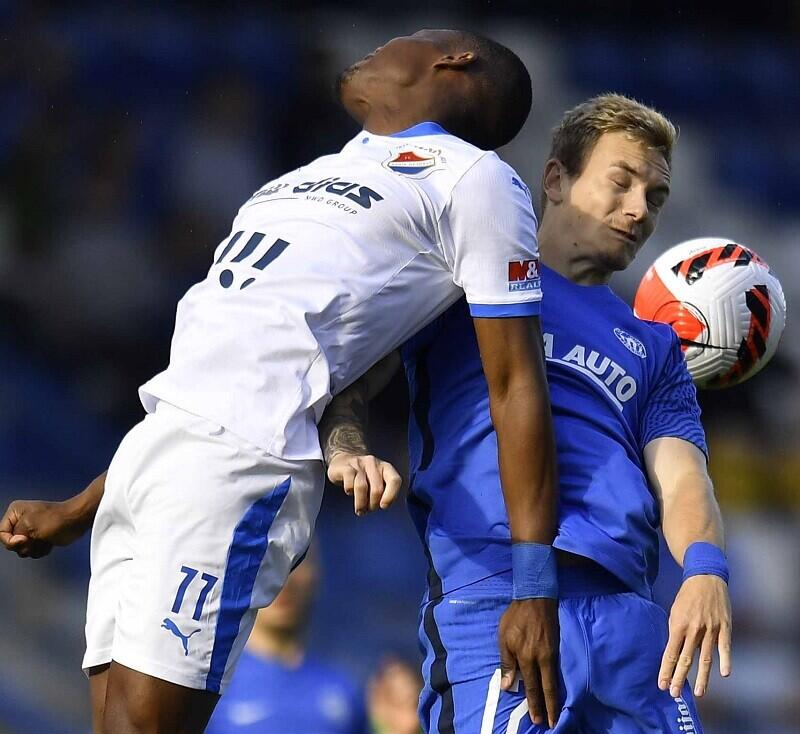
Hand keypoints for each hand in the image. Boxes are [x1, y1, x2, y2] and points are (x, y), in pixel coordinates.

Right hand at [0, 498, 90, 557]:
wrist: (76, 521)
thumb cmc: (56, 519)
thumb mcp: (28, 525)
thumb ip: (15, 538)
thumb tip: (16, 544)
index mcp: (15, 512)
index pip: (1, 533)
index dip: (11, 540)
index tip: (24, 539)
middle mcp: (20, 521)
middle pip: (11, 544)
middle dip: (25, 545)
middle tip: (37, 537)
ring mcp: (31, 531)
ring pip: (22, 550)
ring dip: (34, 548)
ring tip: (45, 539)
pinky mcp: (40, 539)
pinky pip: (33, 552)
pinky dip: (41, 550)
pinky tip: (49, 542)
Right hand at [326, 452, 401, 515]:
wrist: (341, 461)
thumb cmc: (363, 477)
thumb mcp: (376, 481)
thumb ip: (383, 491)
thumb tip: (383, 506)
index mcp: (385, 468)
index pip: (394, 480)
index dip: (391, 495)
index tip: (383, 506)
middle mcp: (373, 463)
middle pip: (377, 489)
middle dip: (373, 504)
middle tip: (368, 510)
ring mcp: (358, 464)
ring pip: (362, 487)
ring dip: (361, 503)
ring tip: (359, 510)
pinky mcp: (344, 467)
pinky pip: (349, 483)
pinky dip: (349, 491)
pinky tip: (349, 493)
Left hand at [499, 598, 559, 728]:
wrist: (535, 598)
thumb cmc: (515, 617)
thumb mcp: (504, 637)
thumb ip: (506, 662)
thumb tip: (506, 685)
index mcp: (526, 657)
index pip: (531, 686)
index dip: (535, 703)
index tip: (537, 719)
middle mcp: (541, 658)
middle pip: (547, 688)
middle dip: (549, 707)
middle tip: (550, 724)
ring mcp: (551, 654)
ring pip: (554, 681)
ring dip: (555, 699)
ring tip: (555, 713)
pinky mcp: (557, 648)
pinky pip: (557, 671)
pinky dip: (557, 683)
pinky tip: (556, 690)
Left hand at [658, 575, 731, 697]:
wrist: (705, 578)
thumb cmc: (687, 596)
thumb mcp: (674, 611)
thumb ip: (675, 631)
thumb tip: (674, 651)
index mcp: (678, 625)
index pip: (671, 653)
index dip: (666, 670)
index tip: (661, 684)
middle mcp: (694, 629)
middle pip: (686, 659)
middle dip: (679, 678)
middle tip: (674, 693)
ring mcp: (711, 629)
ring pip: (706, 657)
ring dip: (701, 677)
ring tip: (698, 693)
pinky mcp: (724, 627)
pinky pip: (725, 646)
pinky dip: (725, 660)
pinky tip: (724, 674)